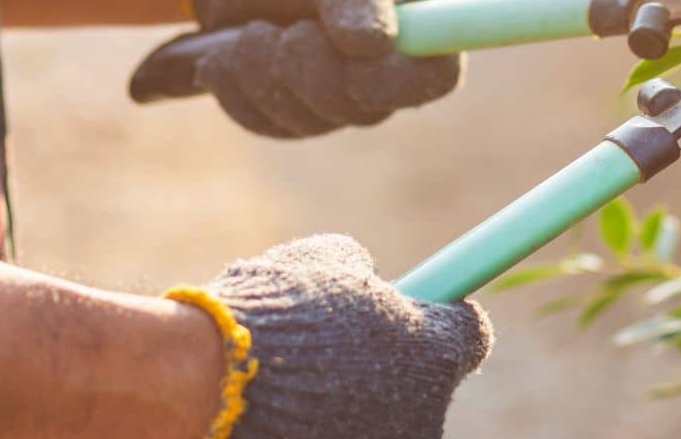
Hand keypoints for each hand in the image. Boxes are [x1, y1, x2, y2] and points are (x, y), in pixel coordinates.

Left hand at [186, 0, 462, 135]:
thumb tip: (372, 46)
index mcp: (420, 29)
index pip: (434, 79)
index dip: (396, 81)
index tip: (355, 55)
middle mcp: (385, 74)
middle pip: (362, 110)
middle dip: (310, 71)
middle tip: (282, 30)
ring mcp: (339, 100)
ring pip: (307, 121)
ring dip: (264, 75)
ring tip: (247, 31)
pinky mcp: (292, 113)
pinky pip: (267, 123)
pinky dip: (236, 90)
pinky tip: (220, 57)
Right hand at [201, 235, 489, 438]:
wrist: (210, 382)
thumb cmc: (273, 313)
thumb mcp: (325, 260)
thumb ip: (361, 271)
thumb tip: (365, 278)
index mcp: (435, 351)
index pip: (470, 334)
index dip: (443, 316)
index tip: (421, 308)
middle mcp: (426, 414)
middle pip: (425, 385)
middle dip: (391, 364)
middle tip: (341, 346)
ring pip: (382, 415)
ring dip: (355, 398)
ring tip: (299, 377)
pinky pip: (347, 433)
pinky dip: (325, 423)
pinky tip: (284, 408)